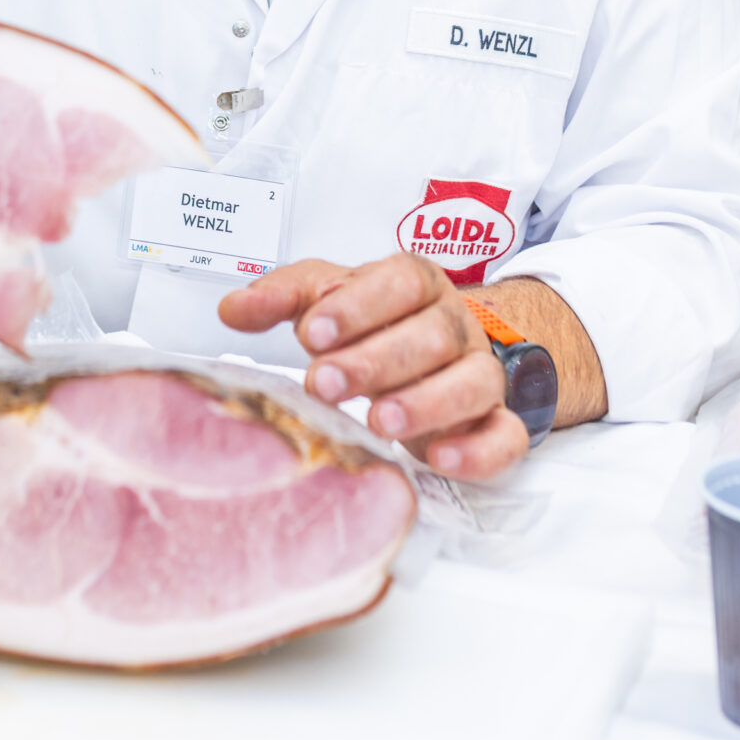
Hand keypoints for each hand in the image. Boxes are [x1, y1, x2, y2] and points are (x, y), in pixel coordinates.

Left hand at [218, 254, 526, 480]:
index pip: (400, 282)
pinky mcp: (494, 422)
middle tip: (325, 383)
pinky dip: (479, 449)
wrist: (441, 349)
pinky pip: (506, 435)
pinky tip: (439, 458)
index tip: (312, 332)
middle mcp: (454, 324)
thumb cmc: (377, 323)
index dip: (358, 305)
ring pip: (474, 382)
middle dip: (377, 359)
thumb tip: (233, 308)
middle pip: (432, 335)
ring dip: (427, 402)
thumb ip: (284, 297)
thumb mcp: (328, 299)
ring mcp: (481, 373)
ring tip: (378, 421)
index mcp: (417, 284)